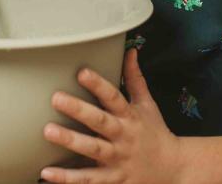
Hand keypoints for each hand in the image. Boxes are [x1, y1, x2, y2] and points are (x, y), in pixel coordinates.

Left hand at [40, 48, 183, 183]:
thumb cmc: (155, 133)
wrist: (174, 169)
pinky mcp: (113, 179)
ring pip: (92, 150)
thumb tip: (130, 51)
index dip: (98, 84)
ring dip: (71, 141)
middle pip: (100, 121)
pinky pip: (88, 179)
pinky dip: (68, 178)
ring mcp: (118, 159)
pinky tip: (47, 173)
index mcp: (130, 116)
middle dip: (78, 110)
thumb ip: (135, 79)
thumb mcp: (148, 105)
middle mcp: (123, 136)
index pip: (114, 97)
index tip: (81, 72)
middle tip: (56, 98)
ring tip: (49, 131)